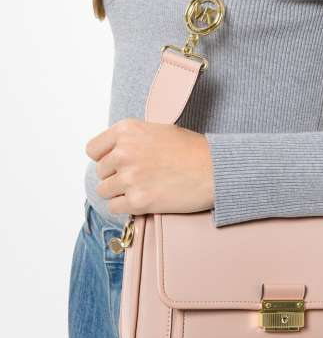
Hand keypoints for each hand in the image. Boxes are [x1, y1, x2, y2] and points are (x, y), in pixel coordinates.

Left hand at [86, 118, 214, 215]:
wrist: (215, 169)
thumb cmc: (192, 149)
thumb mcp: (158, 130)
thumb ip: (132, 139)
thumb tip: (113, 154)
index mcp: (127, 130)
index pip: (93, 149)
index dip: (105, 157)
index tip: (117, 162)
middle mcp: (124, 152)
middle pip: (100, 172)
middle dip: (116, 176)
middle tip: (139, 176)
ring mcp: (130, 177)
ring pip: (104, 191)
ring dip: (120, 192)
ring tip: (142, 188)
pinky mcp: (138, 201)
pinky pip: (114, 208)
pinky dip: (126, 206)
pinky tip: (143, 199)